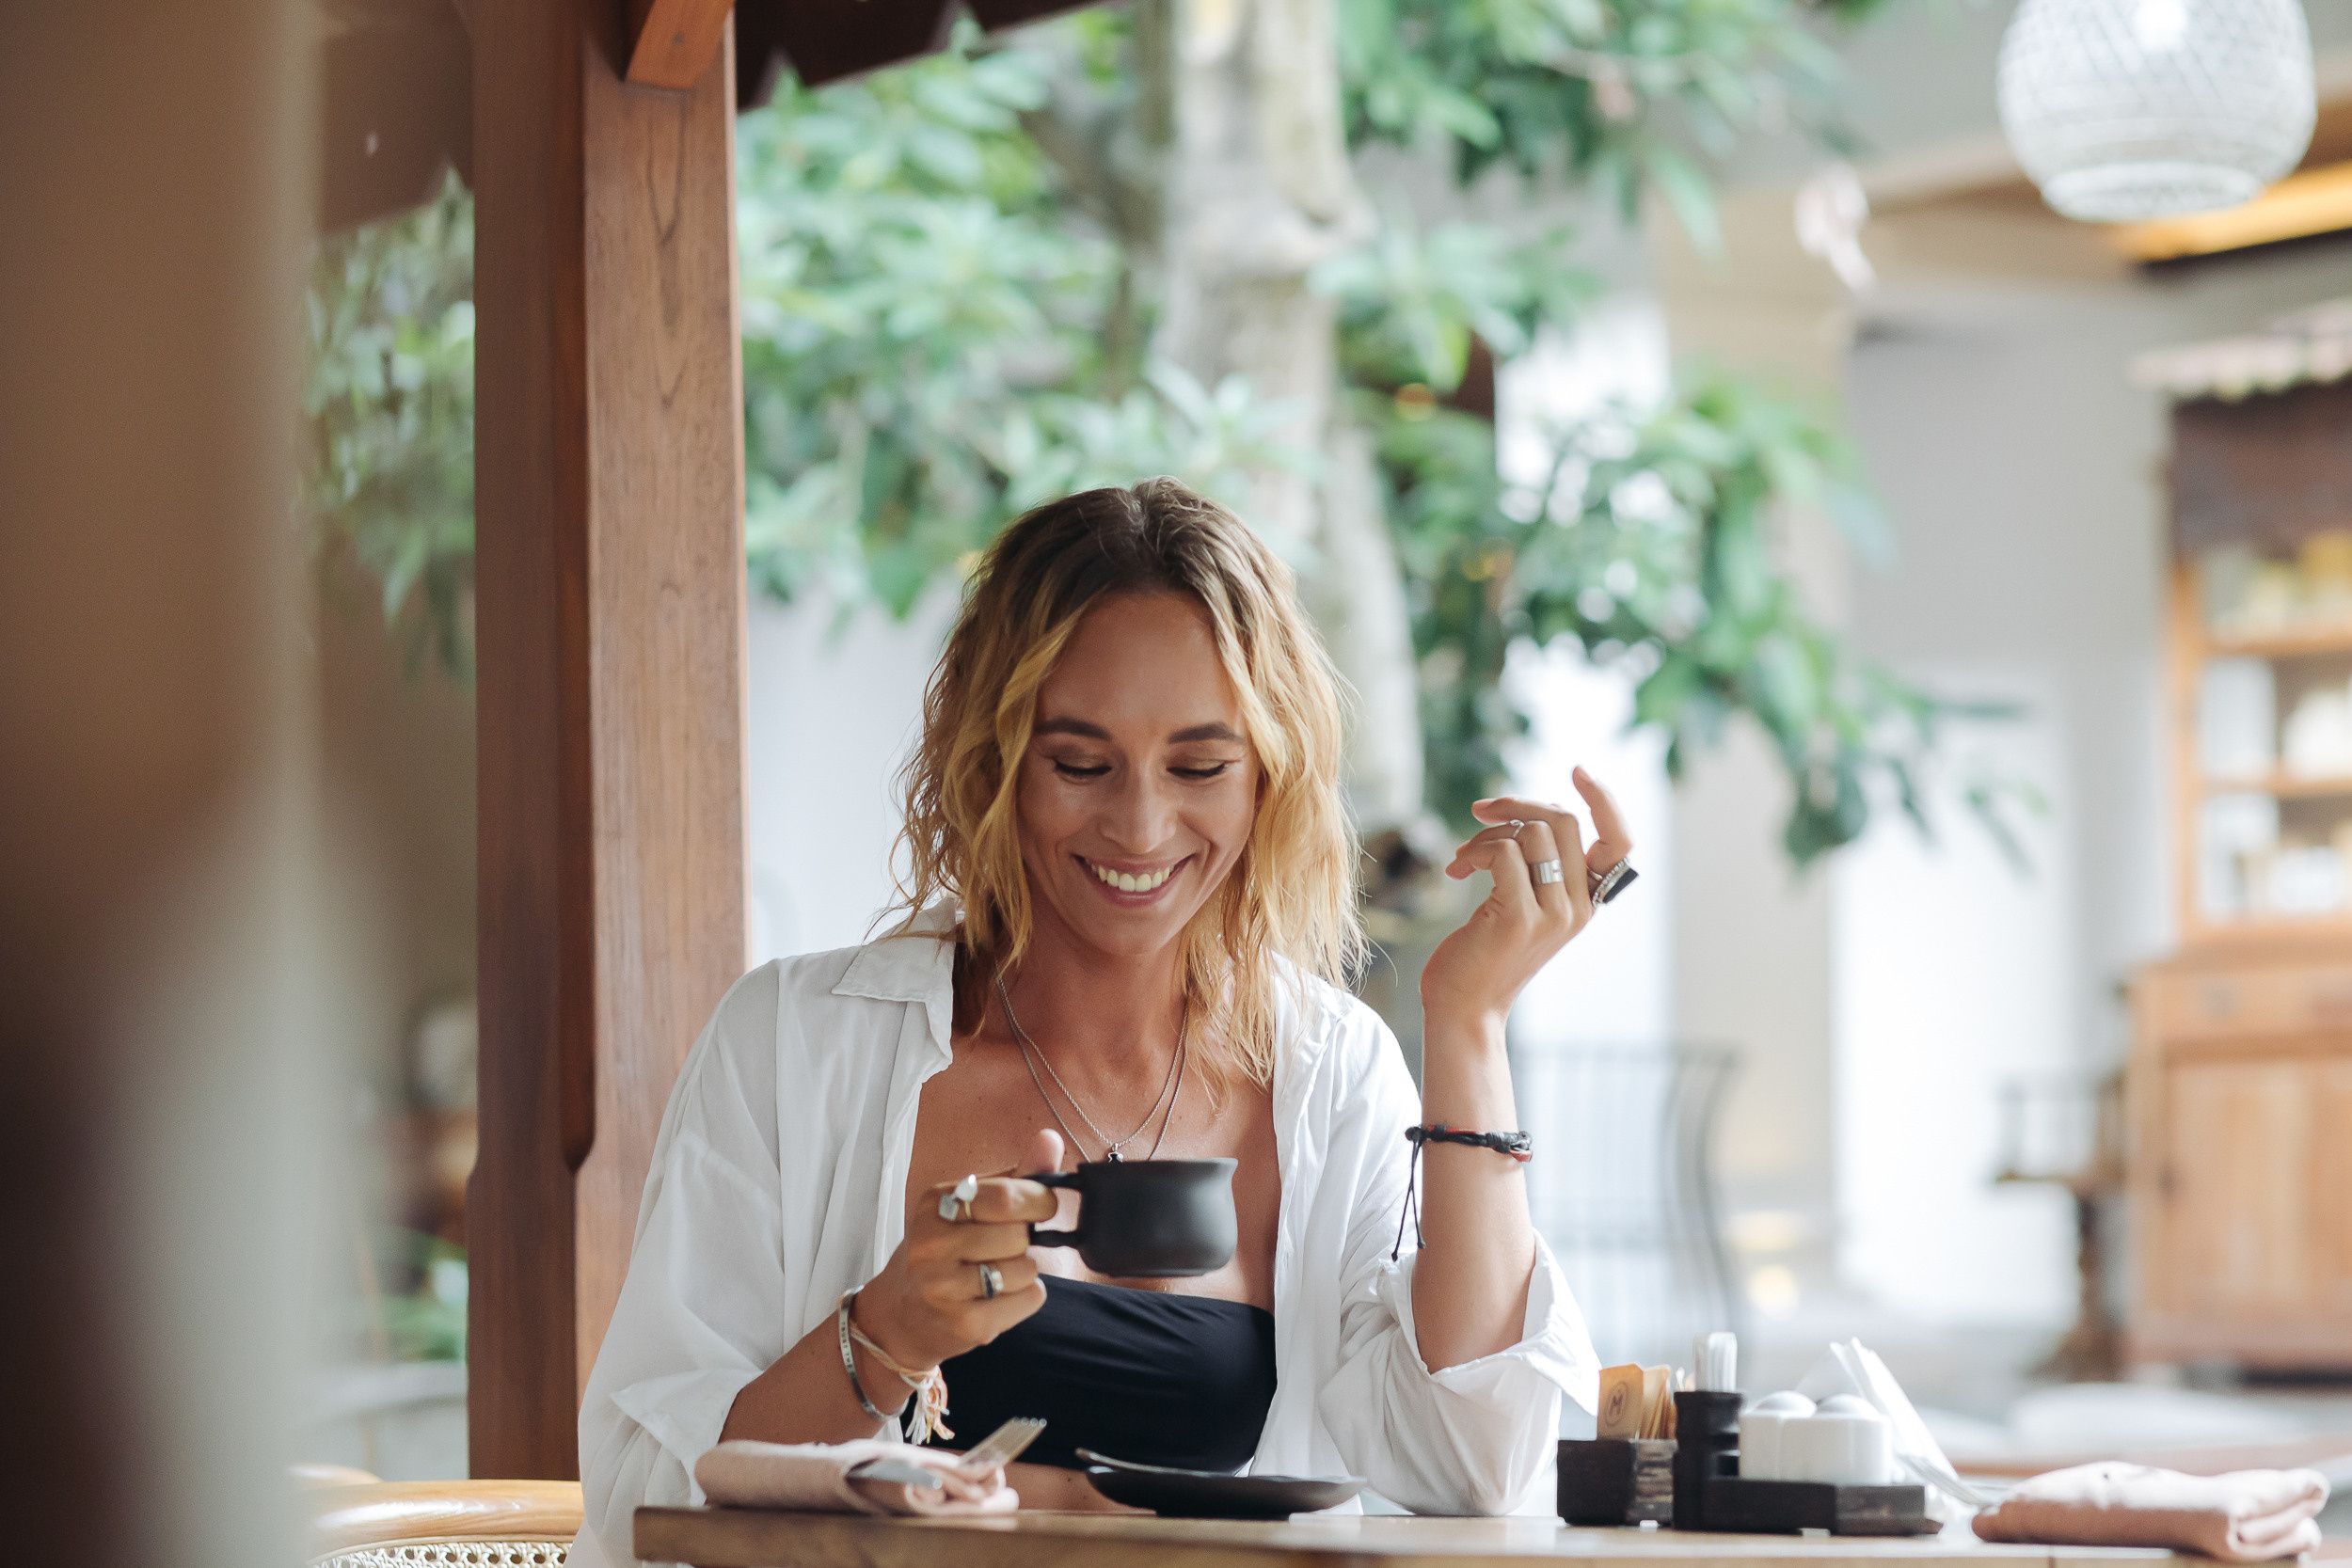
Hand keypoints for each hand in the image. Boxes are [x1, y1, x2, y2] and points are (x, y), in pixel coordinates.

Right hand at [852, 1129, 1063, 1371]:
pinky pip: (1030, 1299)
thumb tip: (1051, 1139)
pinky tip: (996, 1299)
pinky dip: (1025, 1298)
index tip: (1040, 1207)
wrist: (897, 1315)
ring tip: (995, 1274)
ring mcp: (946, 1288)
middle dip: (1025, 1240)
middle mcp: (933, 1244)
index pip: (1006, 1196)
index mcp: (936, 1204)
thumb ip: (1014, 1177)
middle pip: (1019, 1235)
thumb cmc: (940, 1253)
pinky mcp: (965, 1325)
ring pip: (1027, 1269)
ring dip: (1024, 1271)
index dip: (1038, 1201)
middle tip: (1005, 1247)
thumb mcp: (965, 1208)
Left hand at [1419, 766, 1632, 1030]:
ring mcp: (1553, 914)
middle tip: (1482, 811)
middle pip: (1565, 821)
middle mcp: (1578, 908)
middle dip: (1518, 804)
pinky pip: (1503, 853)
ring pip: (1531, 832)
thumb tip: (1535, 809)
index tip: (1578, 772)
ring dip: (1486, 834)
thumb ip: (1540, 866)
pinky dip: (1474, 851)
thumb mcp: (1524, 905)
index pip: (1620, 841)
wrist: (1463, 1008)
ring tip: (1463, 858)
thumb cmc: (1485, 953)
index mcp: (1586, 902)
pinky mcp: (1519, 918)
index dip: (1605, 800)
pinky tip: (1457, 872)